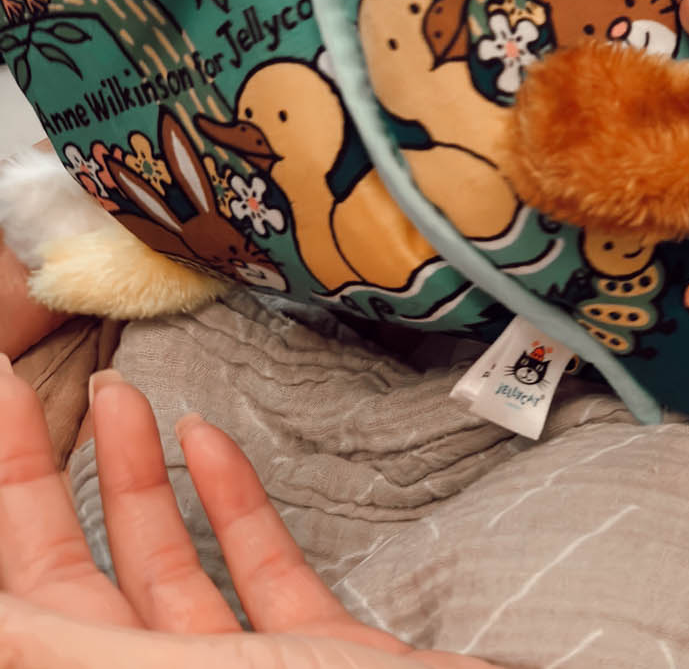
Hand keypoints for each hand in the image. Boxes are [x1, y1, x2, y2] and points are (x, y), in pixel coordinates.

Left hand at [0, 354, 490, 667]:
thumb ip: (61, 648)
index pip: (17, 605)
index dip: (2, 499)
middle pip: (74, 581)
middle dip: (44, 480)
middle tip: (23, 389)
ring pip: (161, 566)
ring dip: (139, 475)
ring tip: (121, 390)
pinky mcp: (314, 654)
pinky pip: (254, 571)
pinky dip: (232, 503)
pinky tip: (213, 439)